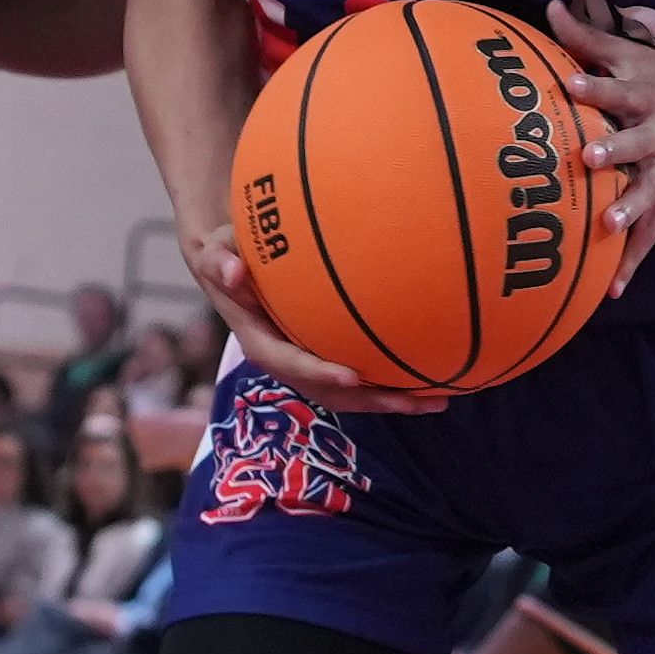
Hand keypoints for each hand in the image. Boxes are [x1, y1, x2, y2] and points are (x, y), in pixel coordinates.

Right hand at [183, 227, 413, 411]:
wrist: (233, 266)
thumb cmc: (228, 254)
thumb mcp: (216, 251)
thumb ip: (220, 261)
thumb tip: (231, 270)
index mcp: (262, 343)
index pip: (291, 365)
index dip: (319, 374)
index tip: (352, 375)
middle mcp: (288, 362)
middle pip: (332, 392)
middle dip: (373, 401)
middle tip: (414, 402)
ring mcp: (309, 364)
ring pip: (353, 393)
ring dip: (393, 400)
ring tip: (438, 401)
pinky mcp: (327, 356)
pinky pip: (362, 376)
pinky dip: (393, 380)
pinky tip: (434, 375)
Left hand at [548, 0, 654, 255]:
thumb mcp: (638, 55)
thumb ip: (588, 37)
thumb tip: (549, 6)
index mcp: (646, 96)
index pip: (617, 88)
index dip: (594, 86)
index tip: (570, 84)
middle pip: (634, 142)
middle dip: (613, 151)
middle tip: (589, 158)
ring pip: (647, 192)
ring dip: (628, 208)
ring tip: (607, 225)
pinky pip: (651, 234)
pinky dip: (632, 262)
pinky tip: (611, 290)